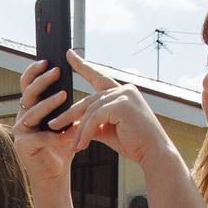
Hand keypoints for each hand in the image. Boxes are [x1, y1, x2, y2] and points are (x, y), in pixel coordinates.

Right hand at [14, 59, 80, 187]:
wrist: (56, 172)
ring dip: (48, 104)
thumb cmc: (61, 144)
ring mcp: (20, 131)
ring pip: (32, 113)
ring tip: (64, 96)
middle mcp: (22, 116)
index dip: (34, 71)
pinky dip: (51, 136)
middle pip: (29, 94)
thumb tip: (75, 79)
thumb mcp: (64, 119)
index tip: (47, 60)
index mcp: (31, 107)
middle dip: (42, 81)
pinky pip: (36, 137)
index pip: (28, 83)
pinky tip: (64, 134)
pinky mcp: (23, 146)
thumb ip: (65, 102)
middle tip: (56, 71)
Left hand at [58, 50, 177, 169]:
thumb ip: (90, 125)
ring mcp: (124, 94)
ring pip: (90, 110)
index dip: (82, 65)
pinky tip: (82, 145)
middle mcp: (124, 89)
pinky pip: (96, 117)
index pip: (98, 76)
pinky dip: (86, 132)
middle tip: (53, 124)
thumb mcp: (107, 131)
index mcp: (122, 92)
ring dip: (79, 129)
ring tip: (72, 144)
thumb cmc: (133, 143)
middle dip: (70, 114)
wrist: (153, 153)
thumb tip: (67, 128)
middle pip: (89, 100)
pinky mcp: (122, 104)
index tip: (69, 55)